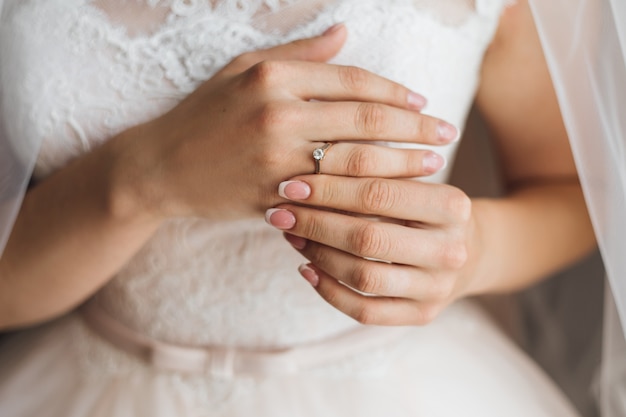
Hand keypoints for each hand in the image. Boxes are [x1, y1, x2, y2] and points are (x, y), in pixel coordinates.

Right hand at [127, 24, 456, 219]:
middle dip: (414, 127)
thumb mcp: (242, 69)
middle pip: (366, 119)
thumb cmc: (203, 114)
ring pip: (358, 161)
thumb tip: (345, 33)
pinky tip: (391, 196)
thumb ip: (297, 54)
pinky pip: (332, 197)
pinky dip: (366, 196)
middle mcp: (278, 115)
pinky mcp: (273, 197)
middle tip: (447, 133)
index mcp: (273, 78)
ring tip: (432, 163)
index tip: (424, 102)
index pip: (353, 80)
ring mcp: (276, 160)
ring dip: (402, 163)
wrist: (160, 167)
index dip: (395, 91)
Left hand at [265, 175, 477, 325]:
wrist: (469, 251)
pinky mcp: (422, 316)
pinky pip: (366, 311)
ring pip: (363, 276)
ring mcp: (437, 289)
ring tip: (290, 235)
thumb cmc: (426, 208)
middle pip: (367, 238)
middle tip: (280, 212)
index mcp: (452, 206)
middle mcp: (451, 251)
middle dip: (315, 223)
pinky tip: (306, 269)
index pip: (379, 194)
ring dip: (317, 255)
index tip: (292, 184)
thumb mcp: (413, 182)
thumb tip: (304, 173)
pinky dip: (329, 291)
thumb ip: (372, 173)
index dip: (329, 189)